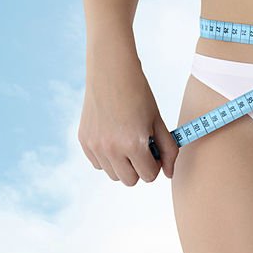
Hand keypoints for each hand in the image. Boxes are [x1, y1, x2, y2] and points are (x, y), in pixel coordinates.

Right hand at [78, 39, 178, 183]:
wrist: (111, 72)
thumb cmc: (139, 94)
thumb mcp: (158, 121)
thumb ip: (168, 150)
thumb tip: (169, 174)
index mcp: (133, 144)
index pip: (149, 175)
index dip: (156, 164)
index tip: (155, 149)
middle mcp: (111, 149)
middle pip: (130, 180)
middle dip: (140, 168)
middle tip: (142, 147)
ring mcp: (94, 146)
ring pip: (113, 175)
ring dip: (123, 165)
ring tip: (127, 140)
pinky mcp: (84, 141)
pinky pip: (98, 164)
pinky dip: (108, 157)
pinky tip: (113, 136)